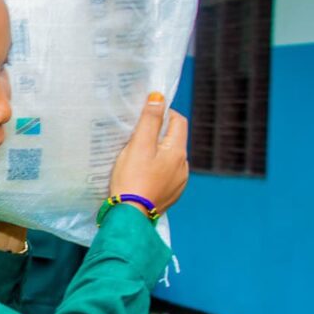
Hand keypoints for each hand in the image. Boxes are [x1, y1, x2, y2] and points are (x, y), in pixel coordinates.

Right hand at [108, 94, 189, 214]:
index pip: (178, 121)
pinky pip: (166, 175)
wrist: (130, 216)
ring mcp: (179, 183)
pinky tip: (142, 176)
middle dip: (159, 135)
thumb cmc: (132, 178)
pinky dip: (156, 171)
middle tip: (137, 138)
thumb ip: (150, 120)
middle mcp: (183, 166)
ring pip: (170, 159)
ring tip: (137, 159)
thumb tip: (159, 97)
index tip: (147, 117)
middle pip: (174, 140)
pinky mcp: (171, 195)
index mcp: (178, 151)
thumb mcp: (139, 145)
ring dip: (158, 154)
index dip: (164, 113)